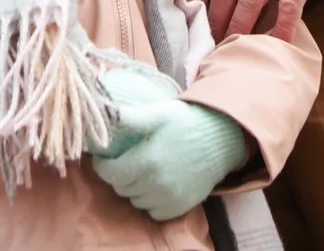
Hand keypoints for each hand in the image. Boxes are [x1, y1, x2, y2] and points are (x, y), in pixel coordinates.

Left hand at [91, 93, 251, 221]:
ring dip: (134, 189)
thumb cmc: (185, 122)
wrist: (220, 139)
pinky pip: (154, 212)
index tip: (104, 157)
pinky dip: (151, 201)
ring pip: (136, 201)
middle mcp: (157, 185)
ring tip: (142, 170)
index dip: (102, 165)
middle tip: (126, 160)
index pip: (109, 173)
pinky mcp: (180, 207)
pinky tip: (157, 184)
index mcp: (147, 161)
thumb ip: (128, 116)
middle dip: (118, 175)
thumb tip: (104, 111)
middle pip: (121, 188)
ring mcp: (169, 198)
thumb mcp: (156, 113)